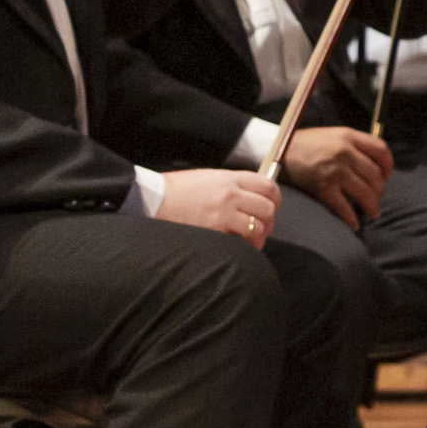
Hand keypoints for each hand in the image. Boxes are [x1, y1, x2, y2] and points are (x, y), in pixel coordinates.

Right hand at [146, 167, 279, 242]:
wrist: (151, 199)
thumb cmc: (175, 190)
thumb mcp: (207, 178)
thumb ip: (231, 185)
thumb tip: (251, 197)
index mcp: (230, 178)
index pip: (268, 186)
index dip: (275, 199)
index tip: (272, 207)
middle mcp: (230, 194)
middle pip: (267, 208)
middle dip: (269, 221)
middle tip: (262, 229)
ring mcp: (223, 213)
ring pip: (258, 227)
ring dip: (259, 237)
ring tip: (252, 242)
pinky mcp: (214, 231)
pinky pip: (241, 242)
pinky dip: (245, 247)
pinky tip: (239, 249)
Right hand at [278, 123, 393, 225]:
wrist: (276, 150)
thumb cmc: (305, 144)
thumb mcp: (332, 135)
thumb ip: (352, 144)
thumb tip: (373, 163)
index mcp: (349, 136)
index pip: (381, 150)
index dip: (388, 165)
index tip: (387, 175)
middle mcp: (345, 152)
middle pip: (375, 174)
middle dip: (379, 189)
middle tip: (377, 197)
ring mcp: (334, 170)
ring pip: (365, 192)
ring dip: (372, 205)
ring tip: (374, 212)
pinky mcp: (322, 186)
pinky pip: (343, 206)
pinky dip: (351, 218)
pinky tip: (354, 224)